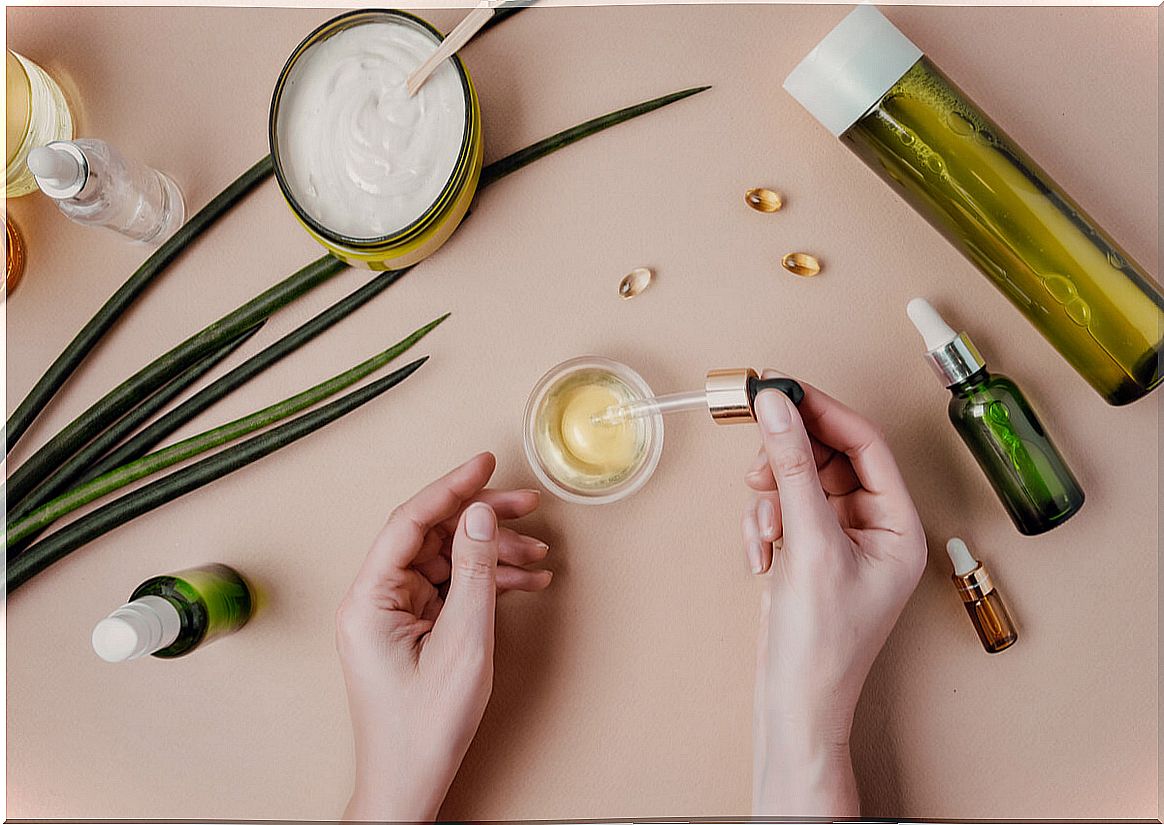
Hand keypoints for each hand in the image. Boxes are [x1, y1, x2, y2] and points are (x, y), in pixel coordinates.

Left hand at [337, 452, 551, 821]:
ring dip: (493, 552)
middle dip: (482, 518)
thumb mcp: (462, 644)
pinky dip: (488, 582)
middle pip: (432, 536)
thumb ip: (472, 573)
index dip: (451, 487)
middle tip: (528, 503)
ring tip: (539, 551)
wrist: (411, 781)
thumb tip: (479, 514)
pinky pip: (451, 588)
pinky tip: (526, 579)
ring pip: (447, 560)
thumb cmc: (424, 727)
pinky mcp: (414, 628)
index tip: (485, 463)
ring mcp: (395, 614)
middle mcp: (376, 599)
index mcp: (370, 598)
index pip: (410, 522)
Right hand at [742, 378, 925, 816]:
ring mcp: (842, 539)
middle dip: (789, 461)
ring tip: (763, 531)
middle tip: (757, 460)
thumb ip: (791, 471)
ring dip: (772, 497)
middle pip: (831, 458)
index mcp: (899, 525)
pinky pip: (785, 509)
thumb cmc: (820, 644)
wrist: (794, 703)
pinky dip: (765, 523)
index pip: (866, 444)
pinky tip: (760, 555)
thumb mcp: (807, 546)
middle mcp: (876, 527)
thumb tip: (777, 408)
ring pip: (801, 482)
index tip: (782, 390)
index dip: (823, 412)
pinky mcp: (810, 551)